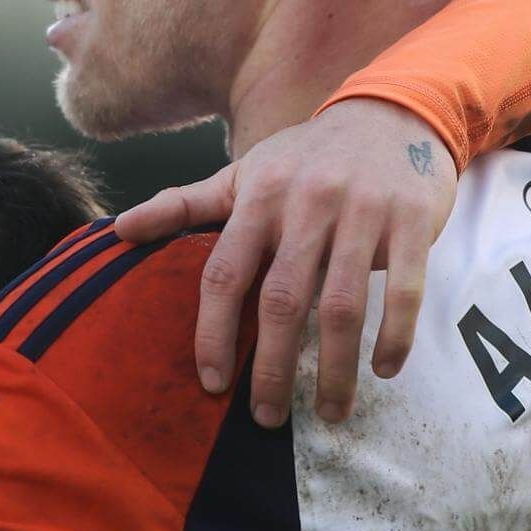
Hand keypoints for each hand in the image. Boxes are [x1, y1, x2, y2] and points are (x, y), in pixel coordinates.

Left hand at [114, 100, 457, 426]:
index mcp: (259, 196)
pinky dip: (394, 336)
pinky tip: (383, 370)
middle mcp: (308, 204)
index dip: (214, 332)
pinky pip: (404, 290)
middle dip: (272, 367)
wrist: (392, 113)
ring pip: (344, 307)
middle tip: (266, 417)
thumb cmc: (306, 157)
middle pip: (283, 301)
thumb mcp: (243, 173)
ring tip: (328, 413)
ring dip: (335, 370)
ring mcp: (363, 213)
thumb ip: (182, 206)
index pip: (225, 273)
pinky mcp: (413, 221)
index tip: (212, 382)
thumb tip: (118, 230)